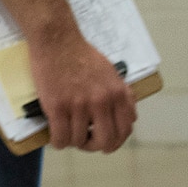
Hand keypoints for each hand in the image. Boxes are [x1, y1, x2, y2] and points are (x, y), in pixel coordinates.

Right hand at [29, 28, 136, 151]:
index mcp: (117, 93)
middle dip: (95, 146)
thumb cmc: (82, 55)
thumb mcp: (111, 73)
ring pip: (78, 141)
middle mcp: (101, 101)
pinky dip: (58, 142)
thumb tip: (130, 118)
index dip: (115, 141)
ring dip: (72, 141)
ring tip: (67, 132)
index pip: (125, 130)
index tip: (104, 141)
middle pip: (105, 142)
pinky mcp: (57, 107)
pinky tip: (57, 136)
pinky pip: (60, 138)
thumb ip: (122, 95)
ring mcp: (79, 105)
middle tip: (85, 141)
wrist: (57, 40)